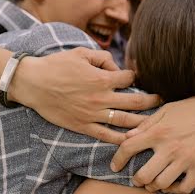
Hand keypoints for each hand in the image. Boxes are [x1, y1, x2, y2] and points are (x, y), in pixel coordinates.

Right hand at [10, 48, 159, 144]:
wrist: (33, 83)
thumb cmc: (56, 65)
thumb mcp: (80, 52)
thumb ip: (102, 57)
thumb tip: (116, 66)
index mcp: (101, 79)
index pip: (129, 79)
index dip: (135, 77)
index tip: (138, 78)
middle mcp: (101, 98)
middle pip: (135, 103)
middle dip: (152, 102)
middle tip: (162, 102)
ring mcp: (93, 115)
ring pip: (125, 122)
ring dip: (143, 123)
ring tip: (154, 124)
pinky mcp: (83, 126)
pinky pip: (106, 136)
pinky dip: (121, 139)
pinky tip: (132, 141)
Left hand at [111, 95, 194, 193]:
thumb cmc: (194, 108)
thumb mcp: (168, 109)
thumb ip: (147, 124)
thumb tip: (128, 136)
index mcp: (159, 132)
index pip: (129, 147)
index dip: (118, 159)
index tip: (115, 166)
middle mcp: (170, 148)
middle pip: (143, 174)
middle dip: (137, 179)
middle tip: (137, 179)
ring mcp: (186, 160)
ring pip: (161, 184)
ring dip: (154, 186)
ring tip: (153, 183)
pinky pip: (184, 188)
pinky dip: (175, 190)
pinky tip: (172, 185)